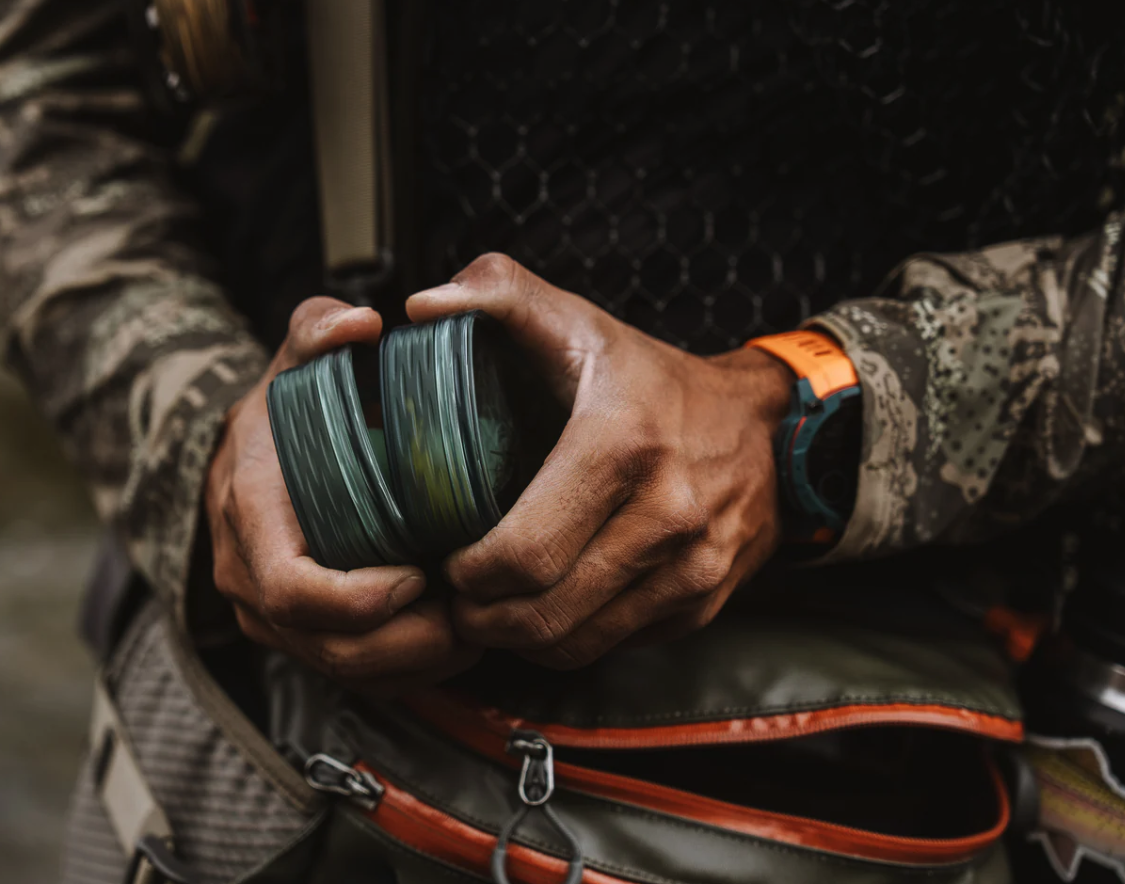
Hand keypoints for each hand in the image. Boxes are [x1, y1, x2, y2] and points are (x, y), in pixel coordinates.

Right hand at [205, 297, 481, 693]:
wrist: (251, 450)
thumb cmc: (286, 405)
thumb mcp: (298, 355)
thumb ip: (320, 328)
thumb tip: (361, 323)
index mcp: (246, 513)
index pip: (291, 588)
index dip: (359, 600)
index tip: (422, 575)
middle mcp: (247, 575)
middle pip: (323, 644)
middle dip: (402, 644)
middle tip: (470, 620)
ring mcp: (267, 614)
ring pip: (341, 669)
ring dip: (413, 663)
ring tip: (475, 633)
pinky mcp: (295, 635)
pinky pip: (350, 673)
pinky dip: (404, 669)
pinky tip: (454, 644)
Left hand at [406, 254, 793, 669]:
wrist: (768, 425)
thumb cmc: (652, 378)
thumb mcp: (580, 320)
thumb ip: (498, 293)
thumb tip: (422, 304)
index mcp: (622, 445)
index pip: (523, 553)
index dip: (466, 573)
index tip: (445, 558)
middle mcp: (668, 514)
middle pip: (542, 612)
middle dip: (480, 616)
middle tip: (455, 595)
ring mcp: (692, 568)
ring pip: (575, 642)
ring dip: (517, 638)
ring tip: (489, 607)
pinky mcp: (703, 603)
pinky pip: (615, 645)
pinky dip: (568, 638)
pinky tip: (545, 606)